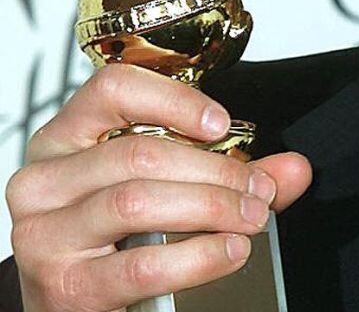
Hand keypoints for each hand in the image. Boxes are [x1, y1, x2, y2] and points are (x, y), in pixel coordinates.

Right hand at [5, 64, 311, 311]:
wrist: (68, 304)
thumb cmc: (111, 237)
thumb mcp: (160, 188)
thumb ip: (228, 174)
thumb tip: (294, 169)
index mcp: (65, 139)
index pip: (113, 88)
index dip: (176, 100)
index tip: (222, 124)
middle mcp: (45, 180)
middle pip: (139, 152)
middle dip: (217, 170)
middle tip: (260, 189)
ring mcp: (45, 234)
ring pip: (137, 201)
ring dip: (212, 207)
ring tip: (252, 218)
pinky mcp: (64, 286)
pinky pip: (141, 264)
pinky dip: (199, 256)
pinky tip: (230, 251)